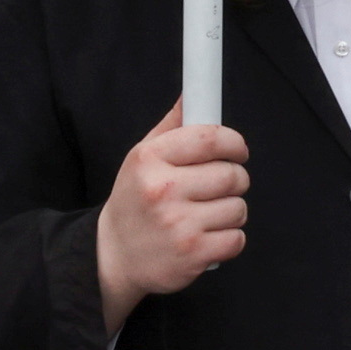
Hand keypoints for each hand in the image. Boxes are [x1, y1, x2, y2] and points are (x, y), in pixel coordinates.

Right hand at [94, 107, 250, 321]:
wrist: (112, 256)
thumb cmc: (134, 201)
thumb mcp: (141, 157)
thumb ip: (171, 126)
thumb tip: (193, 93)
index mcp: (150, 159)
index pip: (209, 138)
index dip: (234, 142)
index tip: (237, 149)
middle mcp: (163, 189)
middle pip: (231, 174)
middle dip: (236, 178)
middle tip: (222, 185)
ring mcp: (178, 225)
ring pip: (238, 207)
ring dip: (232, 210)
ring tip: (210, 213)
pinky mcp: (192, 255)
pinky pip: (237, 239)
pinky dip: (230, 238)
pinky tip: (210, 236)